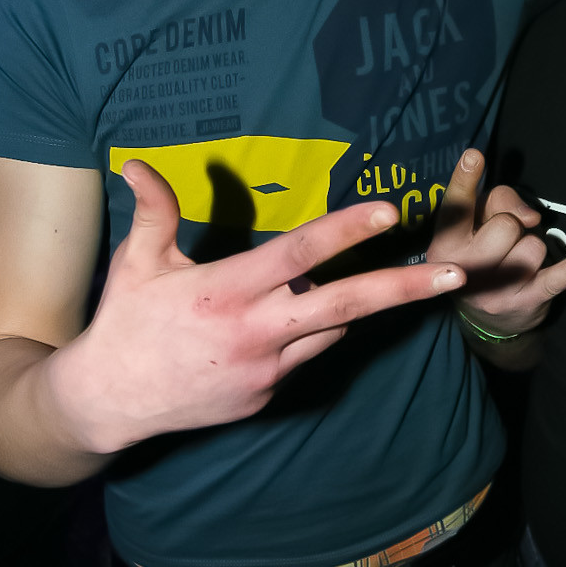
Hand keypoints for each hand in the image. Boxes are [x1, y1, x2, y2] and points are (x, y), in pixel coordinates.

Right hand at [47, 160, 463, 454]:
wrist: (108, 403)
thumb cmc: (124, 324)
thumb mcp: (135, 262)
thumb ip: (152, 211)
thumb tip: (136, 163)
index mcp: (228, 290)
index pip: (300, 254)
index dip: (348, 230)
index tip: (390, 211)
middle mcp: (257, 331)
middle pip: (346, 304)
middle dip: (406, 288)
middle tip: (457, 273)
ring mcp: (267, 370)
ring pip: (331, 329)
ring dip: (348, 305)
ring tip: (346, 286)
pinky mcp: (268, 395)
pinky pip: (306, 354)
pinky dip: (307, 333)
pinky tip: (282, 323)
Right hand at [428, 149, 565, 336]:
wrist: (489, 317)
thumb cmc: (483, 253)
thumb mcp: (478, 224)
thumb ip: (497, 202)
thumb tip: (530, 218)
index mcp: (446, 243)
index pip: (456, 206)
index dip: (465, 179)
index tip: (475, 156)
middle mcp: (464, 270)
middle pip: (506, 224)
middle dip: (512, 227)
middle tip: (502, 244)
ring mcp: (495, 290)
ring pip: (533, 245)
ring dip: (532, 248)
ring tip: (516, 262)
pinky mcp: (527, 301)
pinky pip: (559, 276)